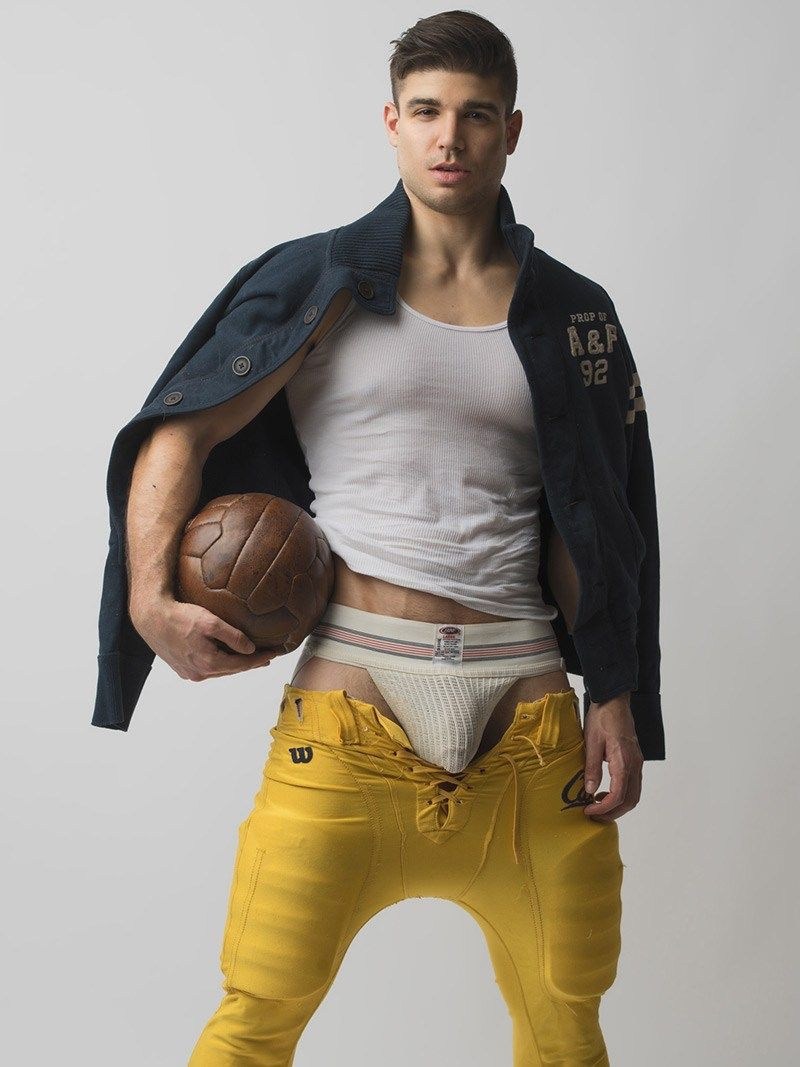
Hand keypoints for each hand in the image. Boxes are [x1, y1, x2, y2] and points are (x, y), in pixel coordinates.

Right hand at [131, 597, 278, 680]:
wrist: (151, 618)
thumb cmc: (180, 617)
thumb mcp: (210, 622)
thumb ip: (233, 637)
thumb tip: (251, 649)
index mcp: (209, 663)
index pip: (243, 664)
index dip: (260, 659)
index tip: (275, 654)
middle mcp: (200, 673)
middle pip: (232, 669)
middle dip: (251, 663)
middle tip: (267, 657)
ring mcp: (190, 672)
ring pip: (219, 670)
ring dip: (235, 664)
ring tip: (250, 658)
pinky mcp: (182, 668)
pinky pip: (207, 668)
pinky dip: (220, 663)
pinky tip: (225, 657)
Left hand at [582, 693, 642, 821]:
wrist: (614, 701)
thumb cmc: (602, 718)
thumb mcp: (591, 742)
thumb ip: (592, 768)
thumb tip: (589, 791)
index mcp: (624, 761)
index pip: (618, 796)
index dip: (604, 809)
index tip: (588, 811)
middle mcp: (635, 765)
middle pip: (630, 800)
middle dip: (613, 812)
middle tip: (593, 815)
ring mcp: (637, 763)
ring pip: (634, 794)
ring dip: (618, 805)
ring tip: (598, 805)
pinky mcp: (635, 760)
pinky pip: (633, 785)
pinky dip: (621, 795)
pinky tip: (605, 792)